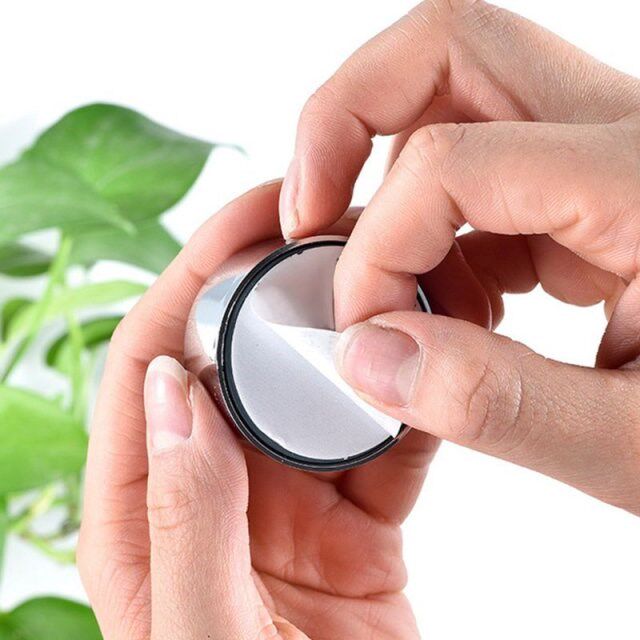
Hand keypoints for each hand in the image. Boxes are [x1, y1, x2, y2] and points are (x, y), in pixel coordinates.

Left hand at [78, 182, 492, 639]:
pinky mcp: (354, 520)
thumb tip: (174, 388)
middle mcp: (211, 487)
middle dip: (281, 289)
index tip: (246, 222)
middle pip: (238, 360)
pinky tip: (431, 362)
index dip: (191, 281)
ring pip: (315, 389)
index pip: (150, 364)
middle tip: (336, 228)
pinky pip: (378, 438)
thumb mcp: (198, 635)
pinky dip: (404, 399)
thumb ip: (180, 515)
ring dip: (350, 336)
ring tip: (393, 280)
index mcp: (142, 509)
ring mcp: (286, 498)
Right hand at [282, 0, 639, 514]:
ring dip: (382, 180)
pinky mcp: (582, 193)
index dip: (376, 249)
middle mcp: (624, 139)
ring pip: (452, 98)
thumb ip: (498, 403)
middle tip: (307, 212)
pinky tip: (445, 305)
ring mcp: (600, 158)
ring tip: (384, 281)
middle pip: (447, 48)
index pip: (452, 162)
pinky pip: (474, 173)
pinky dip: (427, 230)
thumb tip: (371, 359)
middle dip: (344, 122)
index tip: (360, 332)